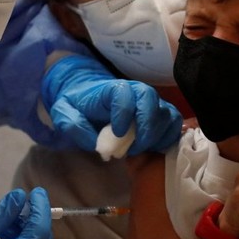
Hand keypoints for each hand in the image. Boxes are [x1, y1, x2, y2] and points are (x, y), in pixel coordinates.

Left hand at [42, 55, 181, 154]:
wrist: (90, 99)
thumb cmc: (79, 106)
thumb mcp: (64, 112)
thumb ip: (71, 124)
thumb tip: (93, 143)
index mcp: (112, 88)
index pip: (124, 94)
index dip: (123, 113)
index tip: (116, 133)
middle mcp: (136, 91)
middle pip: (151, 100)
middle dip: (145, 128)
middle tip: (132, 149)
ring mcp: (151, 102)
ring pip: (166, 113)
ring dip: (156, 136)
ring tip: (138, 150)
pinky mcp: (161, 113)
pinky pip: (175, 124)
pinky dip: (167, 138)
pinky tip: (152, 148)